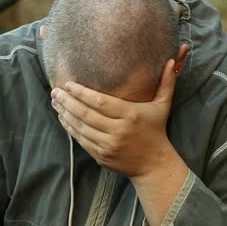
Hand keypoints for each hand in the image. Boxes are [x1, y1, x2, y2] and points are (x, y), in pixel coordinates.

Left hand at [50, 59, 179, 179]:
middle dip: (67, 102)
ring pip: (81, 128)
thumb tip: (172, 60)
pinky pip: (81, 140)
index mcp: (130, 115)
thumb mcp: (162, 105)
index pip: (100, 102)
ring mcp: (108, 145)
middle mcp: (118, 131)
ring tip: (55, 102)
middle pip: (86, 114)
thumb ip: (166, 82)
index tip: (68, 84)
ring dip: (65, 114)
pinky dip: (70, 129)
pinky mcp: (101, 156)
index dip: (81, 93)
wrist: (154, 164)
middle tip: (55, 91)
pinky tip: (63, 118)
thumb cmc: (156, 130)